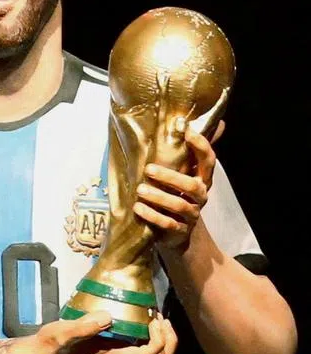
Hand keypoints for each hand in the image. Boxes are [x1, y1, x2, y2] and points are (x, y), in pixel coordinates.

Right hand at [9, 311, 177, 353]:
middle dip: (168, 342)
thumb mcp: (63, 333)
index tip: (153, 319)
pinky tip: (137, 319)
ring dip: (161, 339)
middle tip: (162, 319)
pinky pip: (139, 348)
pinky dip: (147, 335)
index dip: (159, 340)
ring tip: (155, 318)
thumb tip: (107, 316)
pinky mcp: (109, 351)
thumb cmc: (50, 345)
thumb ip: (83, 326)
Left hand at [134, 120, 223, 251]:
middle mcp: (200, 196)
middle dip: (171, 177)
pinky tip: (138, 209)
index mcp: (202, 179)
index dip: (201, 146)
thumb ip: (192, 151)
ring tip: (139, 191)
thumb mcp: (184, 173)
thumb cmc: (178, 194)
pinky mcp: (179, 231)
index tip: (187, 131)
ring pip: (179, 205)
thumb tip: (215, 121)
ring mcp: (191, 214)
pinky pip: (168, 224)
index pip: (208, 161)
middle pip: (193, 185)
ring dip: (158, 197)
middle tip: (148, 169)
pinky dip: (153, 216)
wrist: (178, 232)